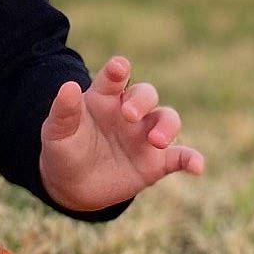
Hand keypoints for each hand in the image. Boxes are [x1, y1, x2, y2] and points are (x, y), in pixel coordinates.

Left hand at [37, 55, 204, 213]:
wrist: (71, 185)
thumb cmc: (64, 149)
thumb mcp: (56, 132)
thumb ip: (63, 111)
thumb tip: (69, 86)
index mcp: (104, 98)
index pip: (115, 77)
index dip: (118, 70)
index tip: (118, 68)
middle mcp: (129, 112)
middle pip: (146, 94)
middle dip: (142, 100)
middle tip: (129, 115)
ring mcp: (145, 135)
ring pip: (167, 119)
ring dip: (166, 126)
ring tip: (156, 141)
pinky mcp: (156, 162)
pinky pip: (180, 157)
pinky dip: (192, 159)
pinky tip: (197, 168)